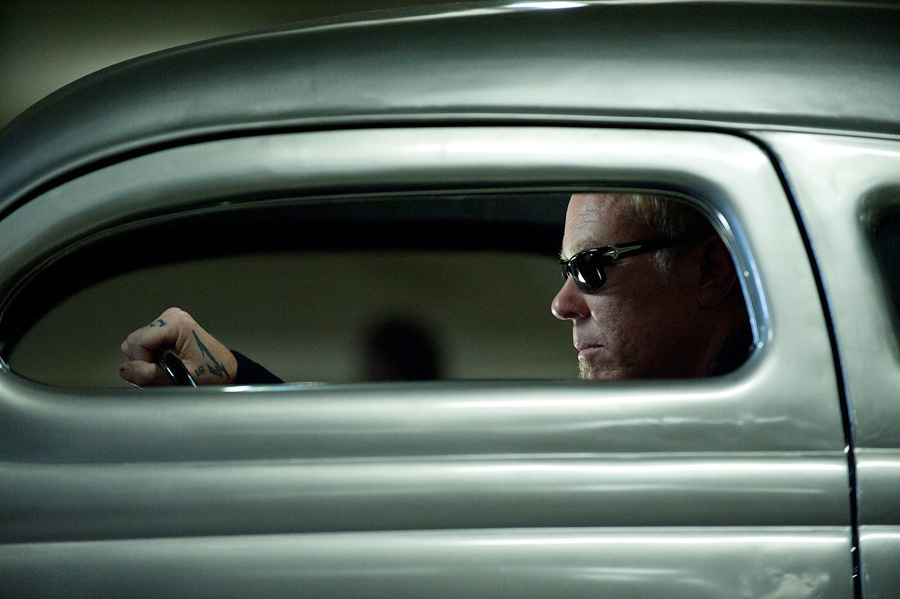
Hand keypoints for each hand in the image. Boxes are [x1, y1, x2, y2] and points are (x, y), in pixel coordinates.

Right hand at [119, 307, 236, 386]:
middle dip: (144, 361)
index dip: (142, 362)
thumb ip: (150, 375)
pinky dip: (151, 358)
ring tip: (169, 367)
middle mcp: (170, 317)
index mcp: (177, 323)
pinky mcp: (165, 330)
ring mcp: (167, 322)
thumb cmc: (213, 372)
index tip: (158, 372)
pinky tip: (168, 363)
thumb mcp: (182, 378)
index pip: (138, 342)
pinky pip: (143, 345)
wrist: (226, 370)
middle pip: (134, 343)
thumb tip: (125, 370)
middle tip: (167, 371)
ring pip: (136, 345)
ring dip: (147, 361)